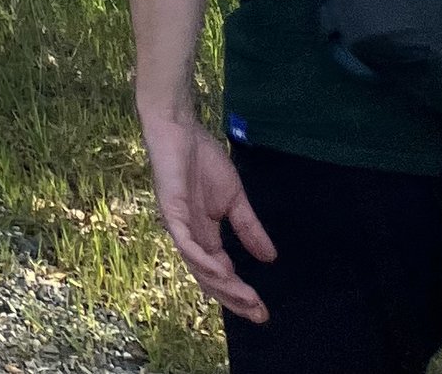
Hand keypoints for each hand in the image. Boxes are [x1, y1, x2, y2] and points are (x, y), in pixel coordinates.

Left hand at [139, 112, 273, 321]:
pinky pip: (185, 243)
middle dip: (234, 298)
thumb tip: (270, 258)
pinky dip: (202, 260)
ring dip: (224, 285)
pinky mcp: (171, 210)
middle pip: (209, 277)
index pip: (220, 272)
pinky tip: (221, 272)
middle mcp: (189, 236)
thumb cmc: (201, 159)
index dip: (239, 292)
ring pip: (198, 266)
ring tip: (248, 298)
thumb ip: (248, 228)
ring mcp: (178, 225)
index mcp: (203, 234)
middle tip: (259, 314)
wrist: (180, 128)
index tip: (262, 311)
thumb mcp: (233, 199)